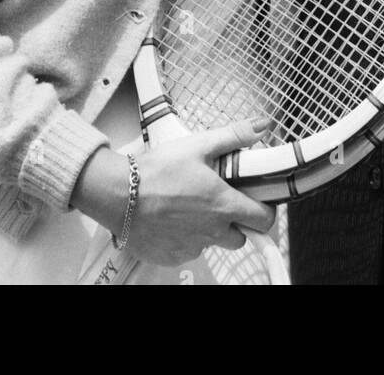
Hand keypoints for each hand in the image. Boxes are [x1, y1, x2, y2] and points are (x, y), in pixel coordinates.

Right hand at [71, 118, 276, 267]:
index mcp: (223, 205)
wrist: (118, 195)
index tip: (258, 200)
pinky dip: (186, 237)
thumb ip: (234, 136)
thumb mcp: (199, 145)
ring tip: (191, 205)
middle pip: (240, 236)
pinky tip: (173, 217)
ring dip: (210, 229)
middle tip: (221, 199)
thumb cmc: (157, 171)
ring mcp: (192, 247)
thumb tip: (261, 126)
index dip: (266, 210)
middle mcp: (212, 232)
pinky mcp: (172, 257)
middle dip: (237, 221)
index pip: (264, 220)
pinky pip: (189, 250)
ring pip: (213, 243)